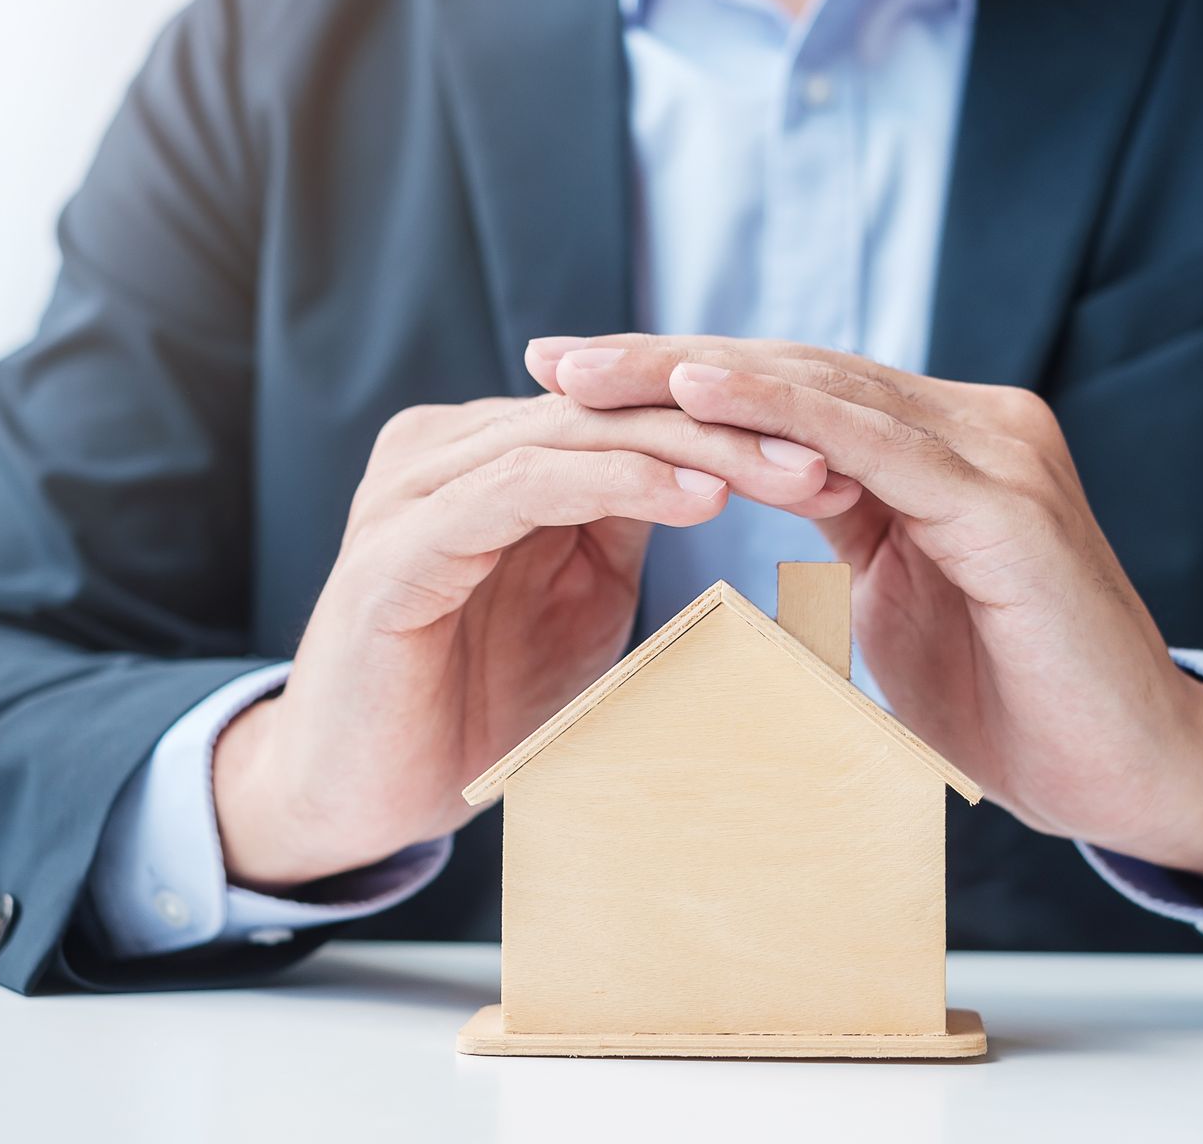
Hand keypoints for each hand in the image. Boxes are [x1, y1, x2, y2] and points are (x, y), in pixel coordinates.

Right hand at [213, 394, 854, 889]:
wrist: (359, 794)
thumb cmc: (476, 701)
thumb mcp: (577, 598)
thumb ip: (625, 525)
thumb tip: (729, 478)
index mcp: (491, 452)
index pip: (630, 413)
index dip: (737, 430)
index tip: (843, 458)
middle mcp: (447, 447)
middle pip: (614, 409)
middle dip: (736, 429)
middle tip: (840, 454)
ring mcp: (416, 489)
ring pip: (579, 435)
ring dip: (700, 450)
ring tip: (796, 476)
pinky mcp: (398, 545)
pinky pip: (524, 488)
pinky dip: (619, 485)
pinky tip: (701, 499)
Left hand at [531, 336, 1202, 893]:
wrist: (1130, 773)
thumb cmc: (1015, 700)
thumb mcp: (901, 598)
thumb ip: (848, 530)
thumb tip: (763, 500)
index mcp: (942, 445)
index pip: (794, 392)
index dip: (684, 381)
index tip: (575, 384)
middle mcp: (974, 423)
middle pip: (795, 372)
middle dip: (665, 363)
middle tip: (552, 355)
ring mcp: (997, 451)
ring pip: (824, 391)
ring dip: (698, 374)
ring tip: (593, 368)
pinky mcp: (1007, 502)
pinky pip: (874, 443)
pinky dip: (782, 414)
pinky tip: (697, 393)